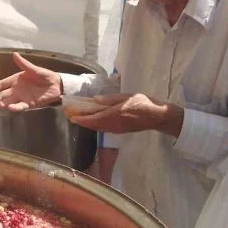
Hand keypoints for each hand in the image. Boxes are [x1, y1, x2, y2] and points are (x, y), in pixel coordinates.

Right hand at [0, 52, 61, 109]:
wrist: (57, 84)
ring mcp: (22, 97)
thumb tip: (14, 54)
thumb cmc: (44, 75)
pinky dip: (15, 108)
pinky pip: (21, 106)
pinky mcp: (29, 104)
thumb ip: (23, 63)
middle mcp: (16, 90)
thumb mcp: (33, 69)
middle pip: (2, 95)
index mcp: (15, 80)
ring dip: (2, 104)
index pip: (1, 84)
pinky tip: (10, 108)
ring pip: (9, 101)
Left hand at [68, 93, 183, 136]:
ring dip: (88, 124)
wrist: (157, 116)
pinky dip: (95, 126)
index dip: (82, 119)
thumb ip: (110, 99)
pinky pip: (104, 129)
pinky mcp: (120, 131)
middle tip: (70, 116)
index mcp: (114, 115)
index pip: (94, 119)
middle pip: (94, 125)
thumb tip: (94, 100)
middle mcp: (113, 125)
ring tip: (78, 118)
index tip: (71, 117)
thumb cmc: (142, 103)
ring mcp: (117, 129)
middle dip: (82, 122)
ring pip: (98, 128)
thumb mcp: (126, 96)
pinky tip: (92, 121)